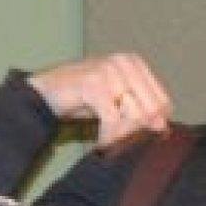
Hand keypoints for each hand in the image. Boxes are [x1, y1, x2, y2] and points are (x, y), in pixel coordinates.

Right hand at [28, 53, 171, 147]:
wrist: (42, 93)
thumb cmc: (79, 98)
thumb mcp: (114, 102)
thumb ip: (139, 110)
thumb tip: (163, 127)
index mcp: (134, 63)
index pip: (162, 102)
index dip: (150, 125)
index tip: (132, 138)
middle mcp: (124, 62)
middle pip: (151, 110)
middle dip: (134, 132)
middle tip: (116, 141)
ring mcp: (109, 70)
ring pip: (134, 116)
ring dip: (120, 136)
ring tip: (106, 140)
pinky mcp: (94, 83)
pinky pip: (113, 120)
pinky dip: (107, 137)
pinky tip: (99, 142)